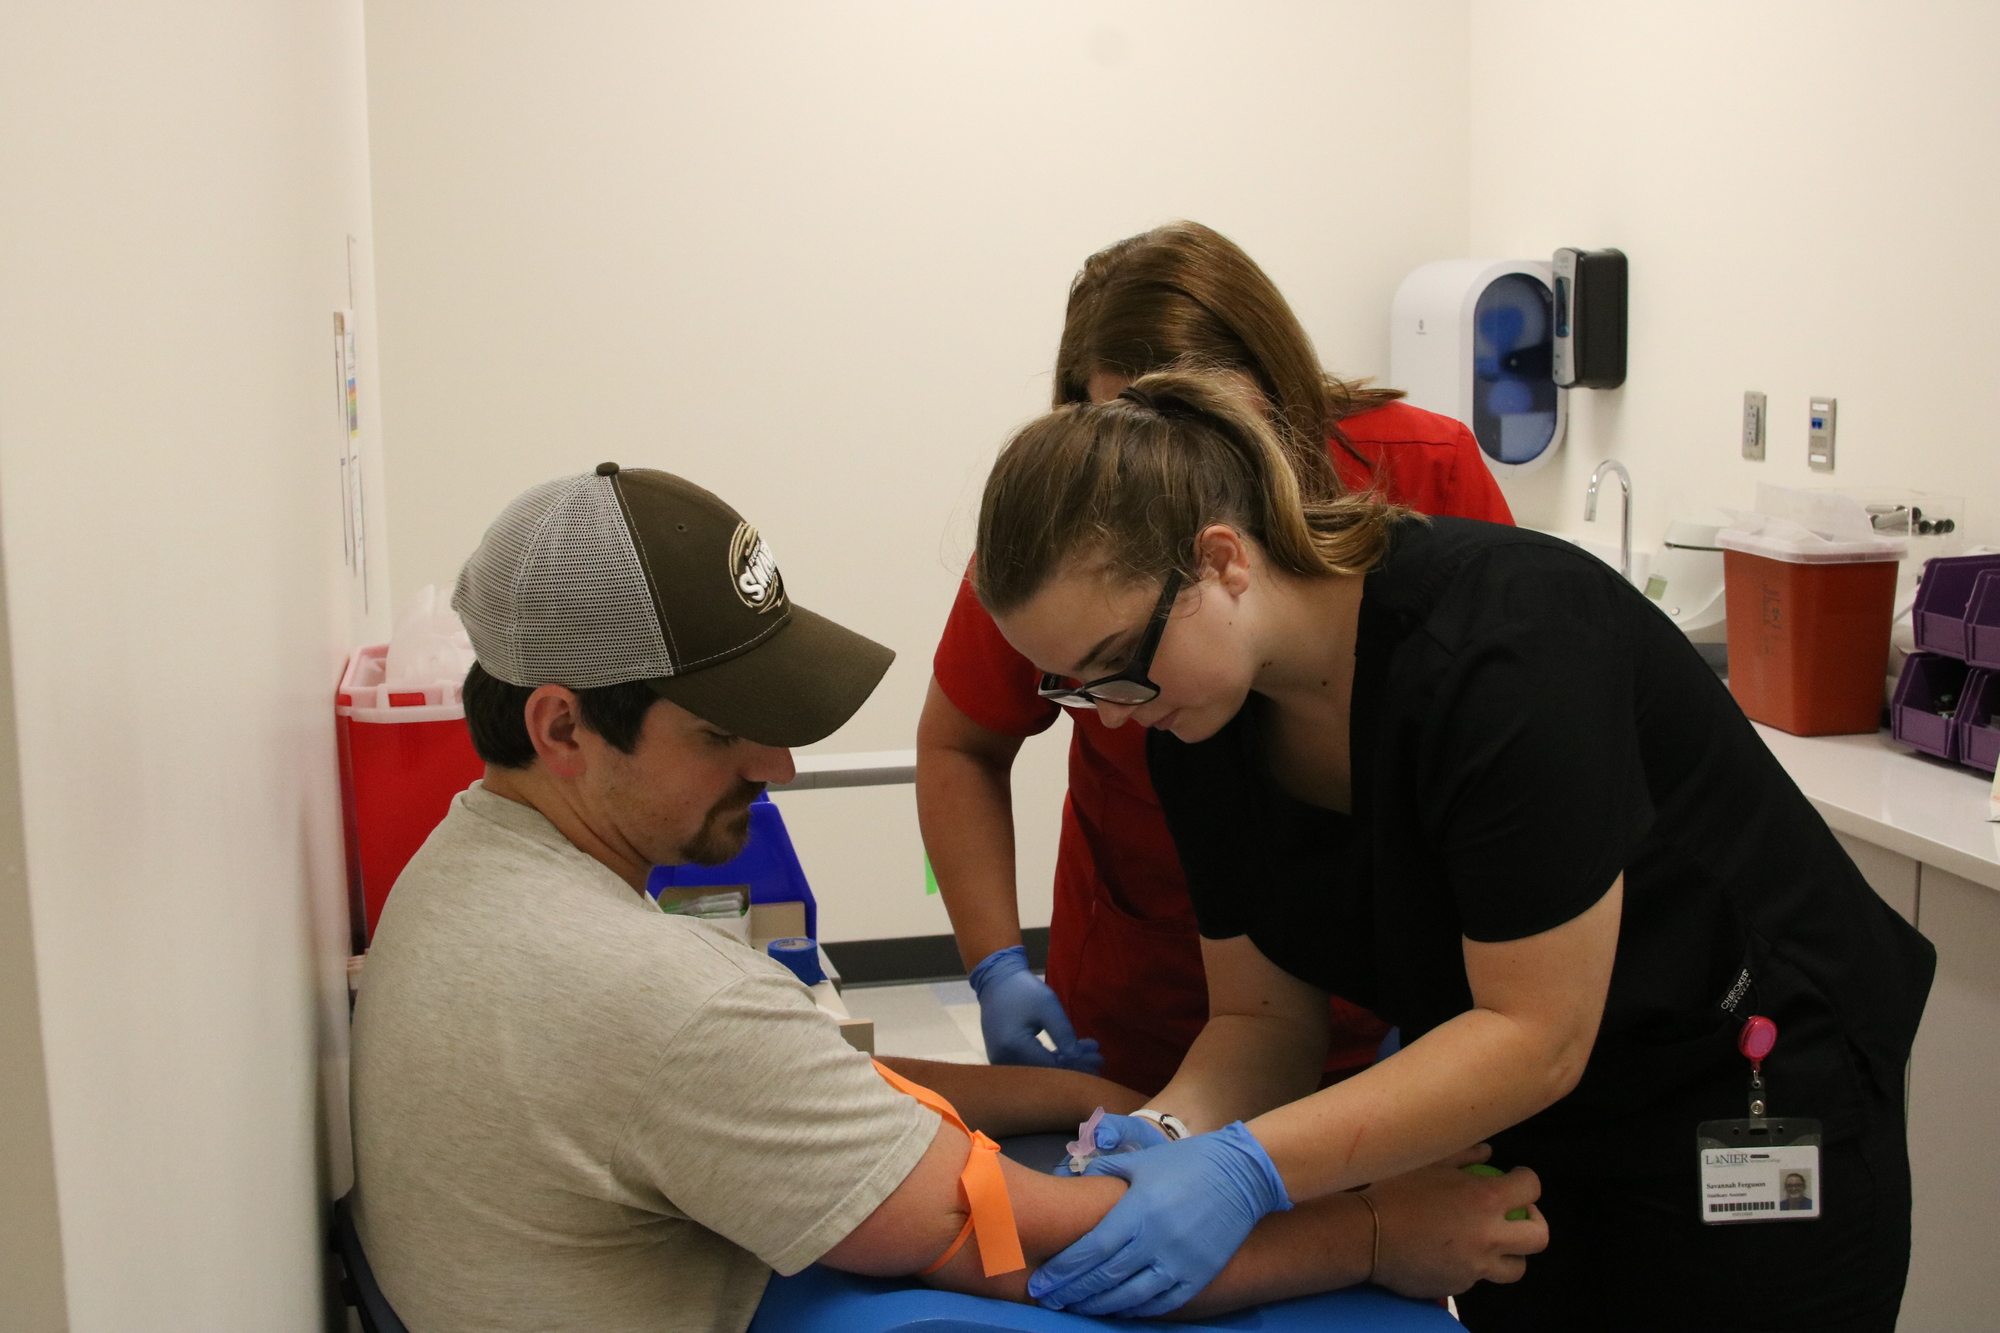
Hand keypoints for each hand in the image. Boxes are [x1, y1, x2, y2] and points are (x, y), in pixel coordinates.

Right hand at [968, 946, 1102, 1072]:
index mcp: (1013, 1046)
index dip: (1077, 1066)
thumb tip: (1078, 1058)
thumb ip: (1063, 1032)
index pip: (1051, 1067)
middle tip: (1099, 1060)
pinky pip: (1032, 1064)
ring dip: (1065, 1063)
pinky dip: (1051, 1060)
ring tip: (1088, 1053)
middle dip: (1074, 1066)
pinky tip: (1069, 1053)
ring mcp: (1001, 1061)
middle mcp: (1004, 1059)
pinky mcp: (1004, 1059)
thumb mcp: (1048, 1006)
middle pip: (1046, 1072)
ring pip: (1040, 1069)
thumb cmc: (1023, 990)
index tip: (1098, 1059)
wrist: (996, 983)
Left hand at [1027, 1122, 1290, 1316]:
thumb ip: (1104, 1172)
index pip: (1091, 1250)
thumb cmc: (1187, 1162)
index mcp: (1139, 1210)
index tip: (1042, 1283)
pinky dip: (1136, 1310)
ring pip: (1131, 1297)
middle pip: (1105, 1278)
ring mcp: (1181, 1261)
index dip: (1064, 1271)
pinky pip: (1162, 1303)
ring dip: (1100, 1306)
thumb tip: (1072, 1181)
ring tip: (1077, 1307)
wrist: (1242, 1174)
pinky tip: (1118, 1310)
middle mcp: (1157, 1240)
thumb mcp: (1141, 1160)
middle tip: (1050, 1300)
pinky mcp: (1200, 1275)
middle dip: (1073, 1292)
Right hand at [1364, 1145, 1547, 1298]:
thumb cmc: (1396, 1191)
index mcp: (1485, 1200)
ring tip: (1492, 1241)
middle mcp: (1488, 1236)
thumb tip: (1489, 1152)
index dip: (1526, 1180)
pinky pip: (1478, 1277)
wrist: (1365, 1235)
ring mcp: (1476, 1266)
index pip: (1531, 1188)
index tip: (1515, 1179)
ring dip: (1510, 1253)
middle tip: (1517, 1215)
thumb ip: (1464, 1156)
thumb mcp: (1429, 1162)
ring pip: (1516, 1268)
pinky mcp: (1460, 1286)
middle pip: (1538, 1237)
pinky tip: (1452, 1252)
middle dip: (1534, 1222)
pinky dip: (1472, 1264)